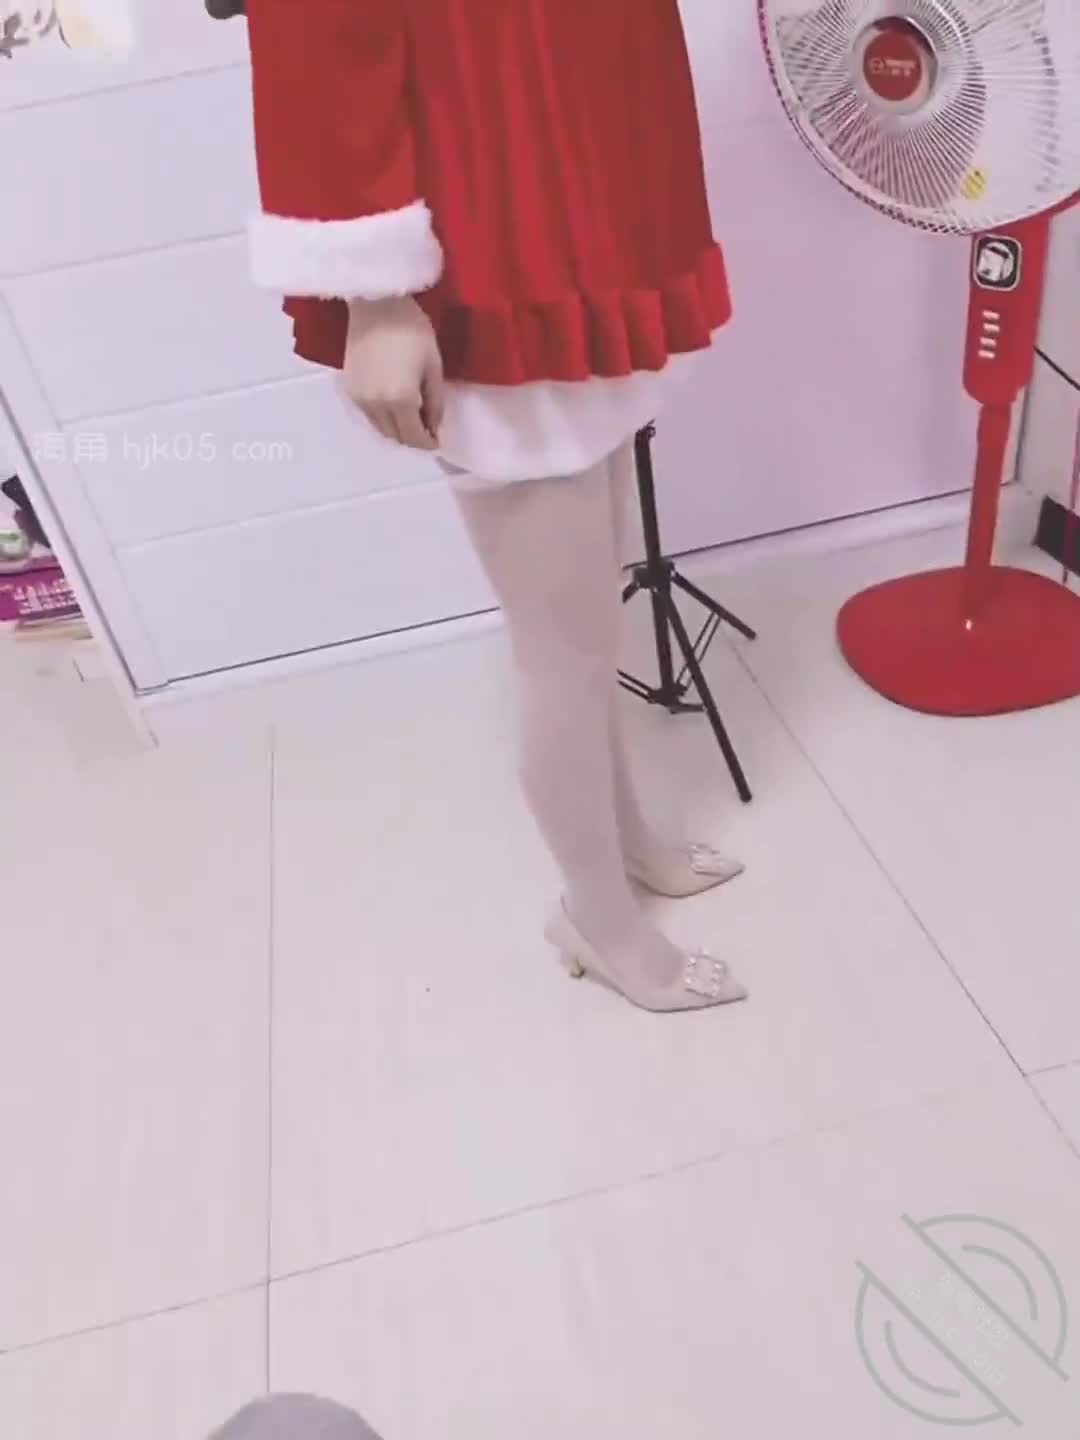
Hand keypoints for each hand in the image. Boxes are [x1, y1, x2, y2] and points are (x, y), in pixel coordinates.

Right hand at [342, 296, 444, 450]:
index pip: (414, 437)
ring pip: (380, 428)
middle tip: (426, 428)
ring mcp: (360, 399)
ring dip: (396, 428)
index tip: (437, 440)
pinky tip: (393, 404)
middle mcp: (377, 406)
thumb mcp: (434, 366)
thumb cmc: (412, 329)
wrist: (376, 304)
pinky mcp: (350, 389)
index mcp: (401, 400)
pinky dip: (382, 417)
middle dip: (413, 437)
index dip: (427, 443)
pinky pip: (369, 415)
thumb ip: (436, 402)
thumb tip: (435, 427)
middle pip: (396, 436)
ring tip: (411, 416)